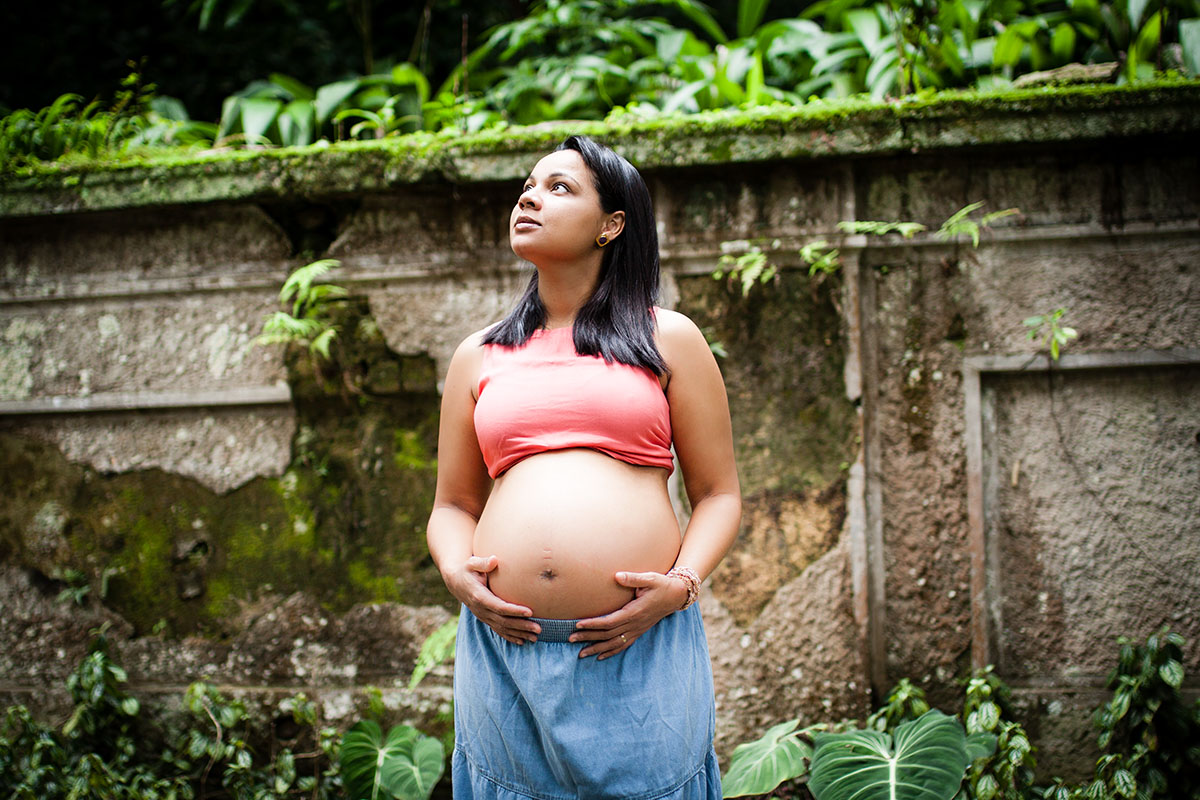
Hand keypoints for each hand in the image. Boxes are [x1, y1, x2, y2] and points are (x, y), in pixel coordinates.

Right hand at [445, 555, 540, 644]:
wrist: (456, 582)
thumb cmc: (468, 570)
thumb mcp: (472, 563)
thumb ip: (483, 563)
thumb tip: (494, 559)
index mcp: (479, 596)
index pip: (499, 606)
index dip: (514, 610)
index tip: (530, 612)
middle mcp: (481, 610)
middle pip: (504, 621)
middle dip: (521, 625)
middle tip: (539, 628)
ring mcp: (483, 616)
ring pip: (502, 628)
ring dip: (519, 633)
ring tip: (535, 637)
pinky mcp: (485, 619)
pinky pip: (498, 630)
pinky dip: (510, 637)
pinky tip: (522, 641)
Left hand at [569, 570, 687, 659]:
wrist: (676, 596)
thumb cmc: (661, 585)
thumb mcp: (649, 578)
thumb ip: (633, 578)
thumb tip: (617, 576)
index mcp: (634, 612)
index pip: (610, 621)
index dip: (593, 624)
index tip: (578, 624)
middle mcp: (635, 624)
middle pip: (608, 634)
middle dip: (588, 637)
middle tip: (570, 639)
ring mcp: (637, 630)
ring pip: (614, 643)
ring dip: (597, 649)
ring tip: (580, 654)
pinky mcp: (639, 632)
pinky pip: (623, 645)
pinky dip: (611, 652)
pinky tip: (600, 657)